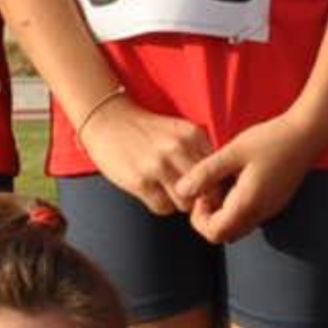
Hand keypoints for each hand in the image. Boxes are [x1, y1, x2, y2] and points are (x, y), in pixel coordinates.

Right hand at [84, 98, 211, 214]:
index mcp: (193, 135)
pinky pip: (163, 208)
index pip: (218, 172)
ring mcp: (158, 166)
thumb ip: (199, 152)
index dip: (213, 185)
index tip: (205, 188)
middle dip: (199, 197)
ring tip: (168, 192)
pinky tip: (152, 191)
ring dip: (179, 203)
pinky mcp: (140, 181)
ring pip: (186, 203)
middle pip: (206, 190)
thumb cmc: (146, 131)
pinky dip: (160, 205)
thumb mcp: (179, 132)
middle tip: (188, 195)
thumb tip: (219, 185)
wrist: (108, 120)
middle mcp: (178, 149)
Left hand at [180, 114, 320, 243]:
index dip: (199, 217)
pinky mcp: (274, 203)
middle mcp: (260, 214)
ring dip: (222, 212)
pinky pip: (248, 217)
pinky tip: (237, 180)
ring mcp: (269, 211)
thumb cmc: (270, 139)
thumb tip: (181, 191)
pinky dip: (235, 207)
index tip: (201, 191)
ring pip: (236, 227)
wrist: (307, 134)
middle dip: (208, 217)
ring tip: (222, 182)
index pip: (213, 233)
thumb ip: (205, 173)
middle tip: (208, 188)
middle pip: (223, 235)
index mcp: (248, 204)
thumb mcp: (232, 152)